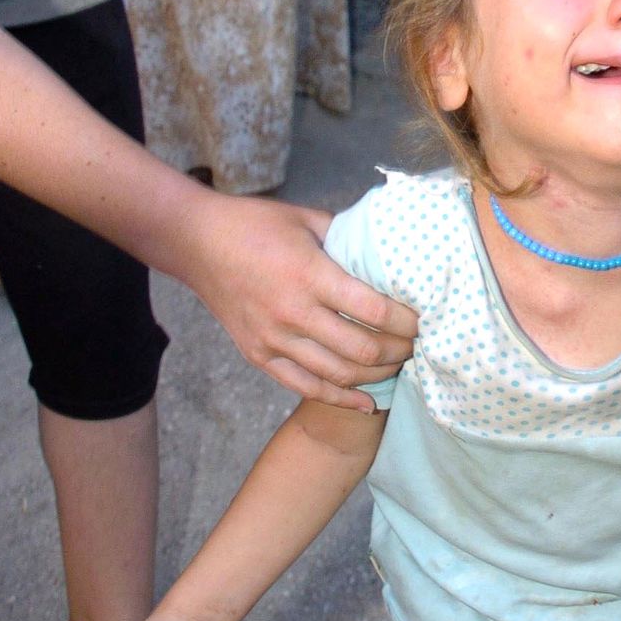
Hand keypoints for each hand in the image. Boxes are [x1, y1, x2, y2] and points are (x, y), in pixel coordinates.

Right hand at [178, 191, 416, 407]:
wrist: (196, 242)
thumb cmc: (256, 224)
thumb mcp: (307, 219)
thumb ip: (348, 237)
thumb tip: (388, 249)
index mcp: (310, 274)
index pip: (373, 309)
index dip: (406, 320)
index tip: (423, 319)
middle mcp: (293, 312)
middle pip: (362, 348)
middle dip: (399, 351)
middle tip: (416, 344)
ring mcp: (274, 339)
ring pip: (338, 374)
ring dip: (376, 374)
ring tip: (398, 365)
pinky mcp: (259, 356)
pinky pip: (306, 387)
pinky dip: (340, 398)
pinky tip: (366, 401)